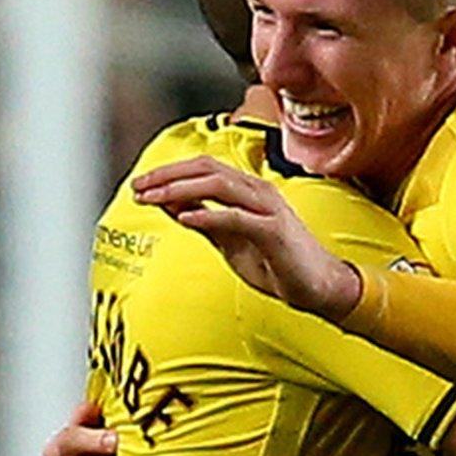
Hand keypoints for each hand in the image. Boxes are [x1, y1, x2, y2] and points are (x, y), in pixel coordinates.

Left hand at [132, 157, 361, 318]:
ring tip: (152, 198)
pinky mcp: (274, 230)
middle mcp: (257, 190)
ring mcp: (268, 208)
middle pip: (207, 168)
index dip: (168, 173)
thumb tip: (170, 204)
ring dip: (181, 189)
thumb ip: (203, 220)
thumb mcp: (229, 240)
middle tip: (138, 187)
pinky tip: (186, 218)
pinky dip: (209, 214)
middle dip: (168, 176)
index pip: (202, 168)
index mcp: (246, 190)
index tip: (139, 185)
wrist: (318, 286)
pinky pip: (237, 217)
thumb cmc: (276, 262)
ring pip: (219, 184)